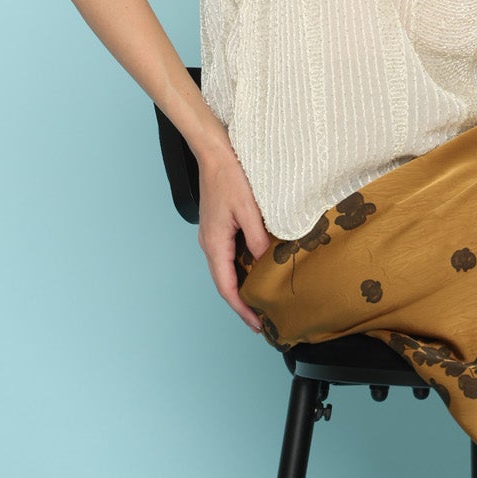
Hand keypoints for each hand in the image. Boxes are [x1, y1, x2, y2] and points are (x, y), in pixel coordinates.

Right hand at [197, 147, 273, 331]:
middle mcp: (210, 244)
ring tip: (260, 301)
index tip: (257, 324)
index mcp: (215, 244)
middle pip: (225, 284)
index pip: (227, 287)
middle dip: (242, 304)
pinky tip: (256, 272)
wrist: (214, 152)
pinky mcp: (218, 229)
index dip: (242, 309)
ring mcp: (212, 237)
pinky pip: (228, 257)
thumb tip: (266, 263)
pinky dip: (241, 271)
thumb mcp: (249, 209)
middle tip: (262, 320)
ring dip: (242, 289)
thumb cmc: (229, 176)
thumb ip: (257, 238)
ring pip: (227, 271)